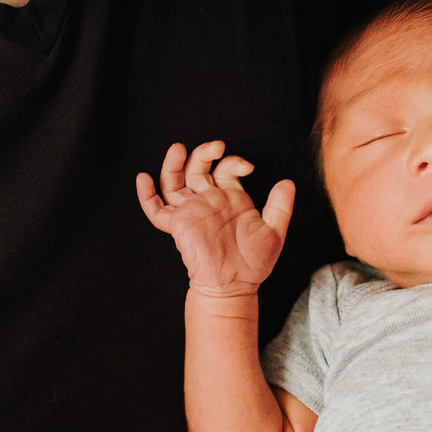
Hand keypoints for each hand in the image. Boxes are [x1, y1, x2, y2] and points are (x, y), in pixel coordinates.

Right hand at [136, 140, 294, 297]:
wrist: (235, 285)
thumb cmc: (254, 262)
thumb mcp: (274, 231)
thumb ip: (280, 206)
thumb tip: (288, 183)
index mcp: (230, 197)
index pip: (225, 168)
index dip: (234, 161)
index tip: (248, 166)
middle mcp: (208, 200)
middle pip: (197, 168)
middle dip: (203, 153)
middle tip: (216, 146)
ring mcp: (191, 210)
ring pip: (174, 181)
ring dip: (173, 163)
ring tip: (178, 149)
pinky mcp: (177, 224)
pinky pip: (155, 209)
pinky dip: (146, 194)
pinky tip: (143, 178)